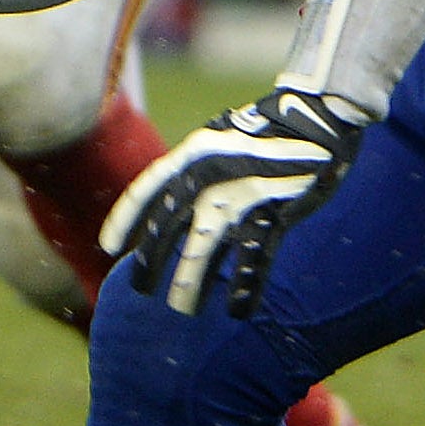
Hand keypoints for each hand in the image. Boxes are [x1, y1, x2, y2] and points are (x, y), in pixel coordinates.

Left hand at [99, 87, 367, 316]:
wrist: (316, 115)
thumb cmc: (266, 129)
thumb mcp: (220, 139)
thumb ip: (197, 168)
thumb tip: (173, 202)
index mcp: (192, 154)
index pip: (147, 190)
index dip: (125, 220)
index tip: (108, 246)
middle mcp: (209, 175)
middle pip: (169, 226)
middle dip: (152, 260)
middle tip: (140, 289)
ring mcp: (241, 194)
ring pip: (205, 246)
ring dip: (191, 279)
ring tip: (183, 308)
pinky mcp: (274, 210)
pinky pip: (255, 255)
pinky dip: (247, 285)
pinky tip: (238, 309)